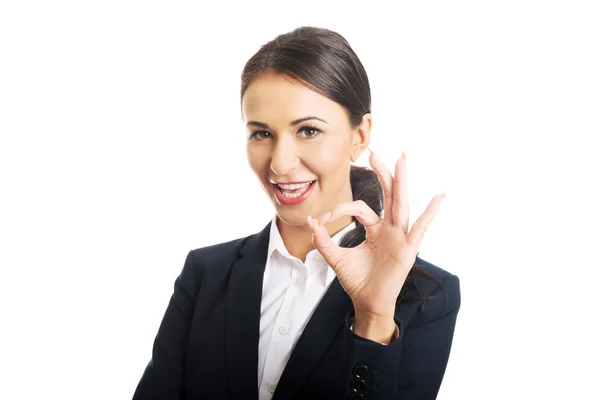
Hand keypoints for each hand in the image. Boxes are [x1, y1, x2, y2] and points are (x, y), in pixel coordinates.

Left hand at [308, 151, 444, 321]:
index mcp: (375, 229)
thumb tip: (312, 220)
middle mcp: (390, 229)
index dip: (341, 209)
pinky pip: (420, 228)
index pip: (360, 208)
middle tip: (375, 153)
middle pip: (388, 196)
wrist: (367, 303)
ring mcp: (400, 237)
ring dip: (401, 182)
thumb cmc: (357, 281)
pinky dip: (430, 213)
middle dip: (383, 173)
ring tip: (402, 159)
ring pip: (401, 204)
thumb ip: (324, 239)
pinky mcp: (407, 249)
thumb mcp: (336, 257)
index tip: (323, 219)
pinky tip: (440, 196)